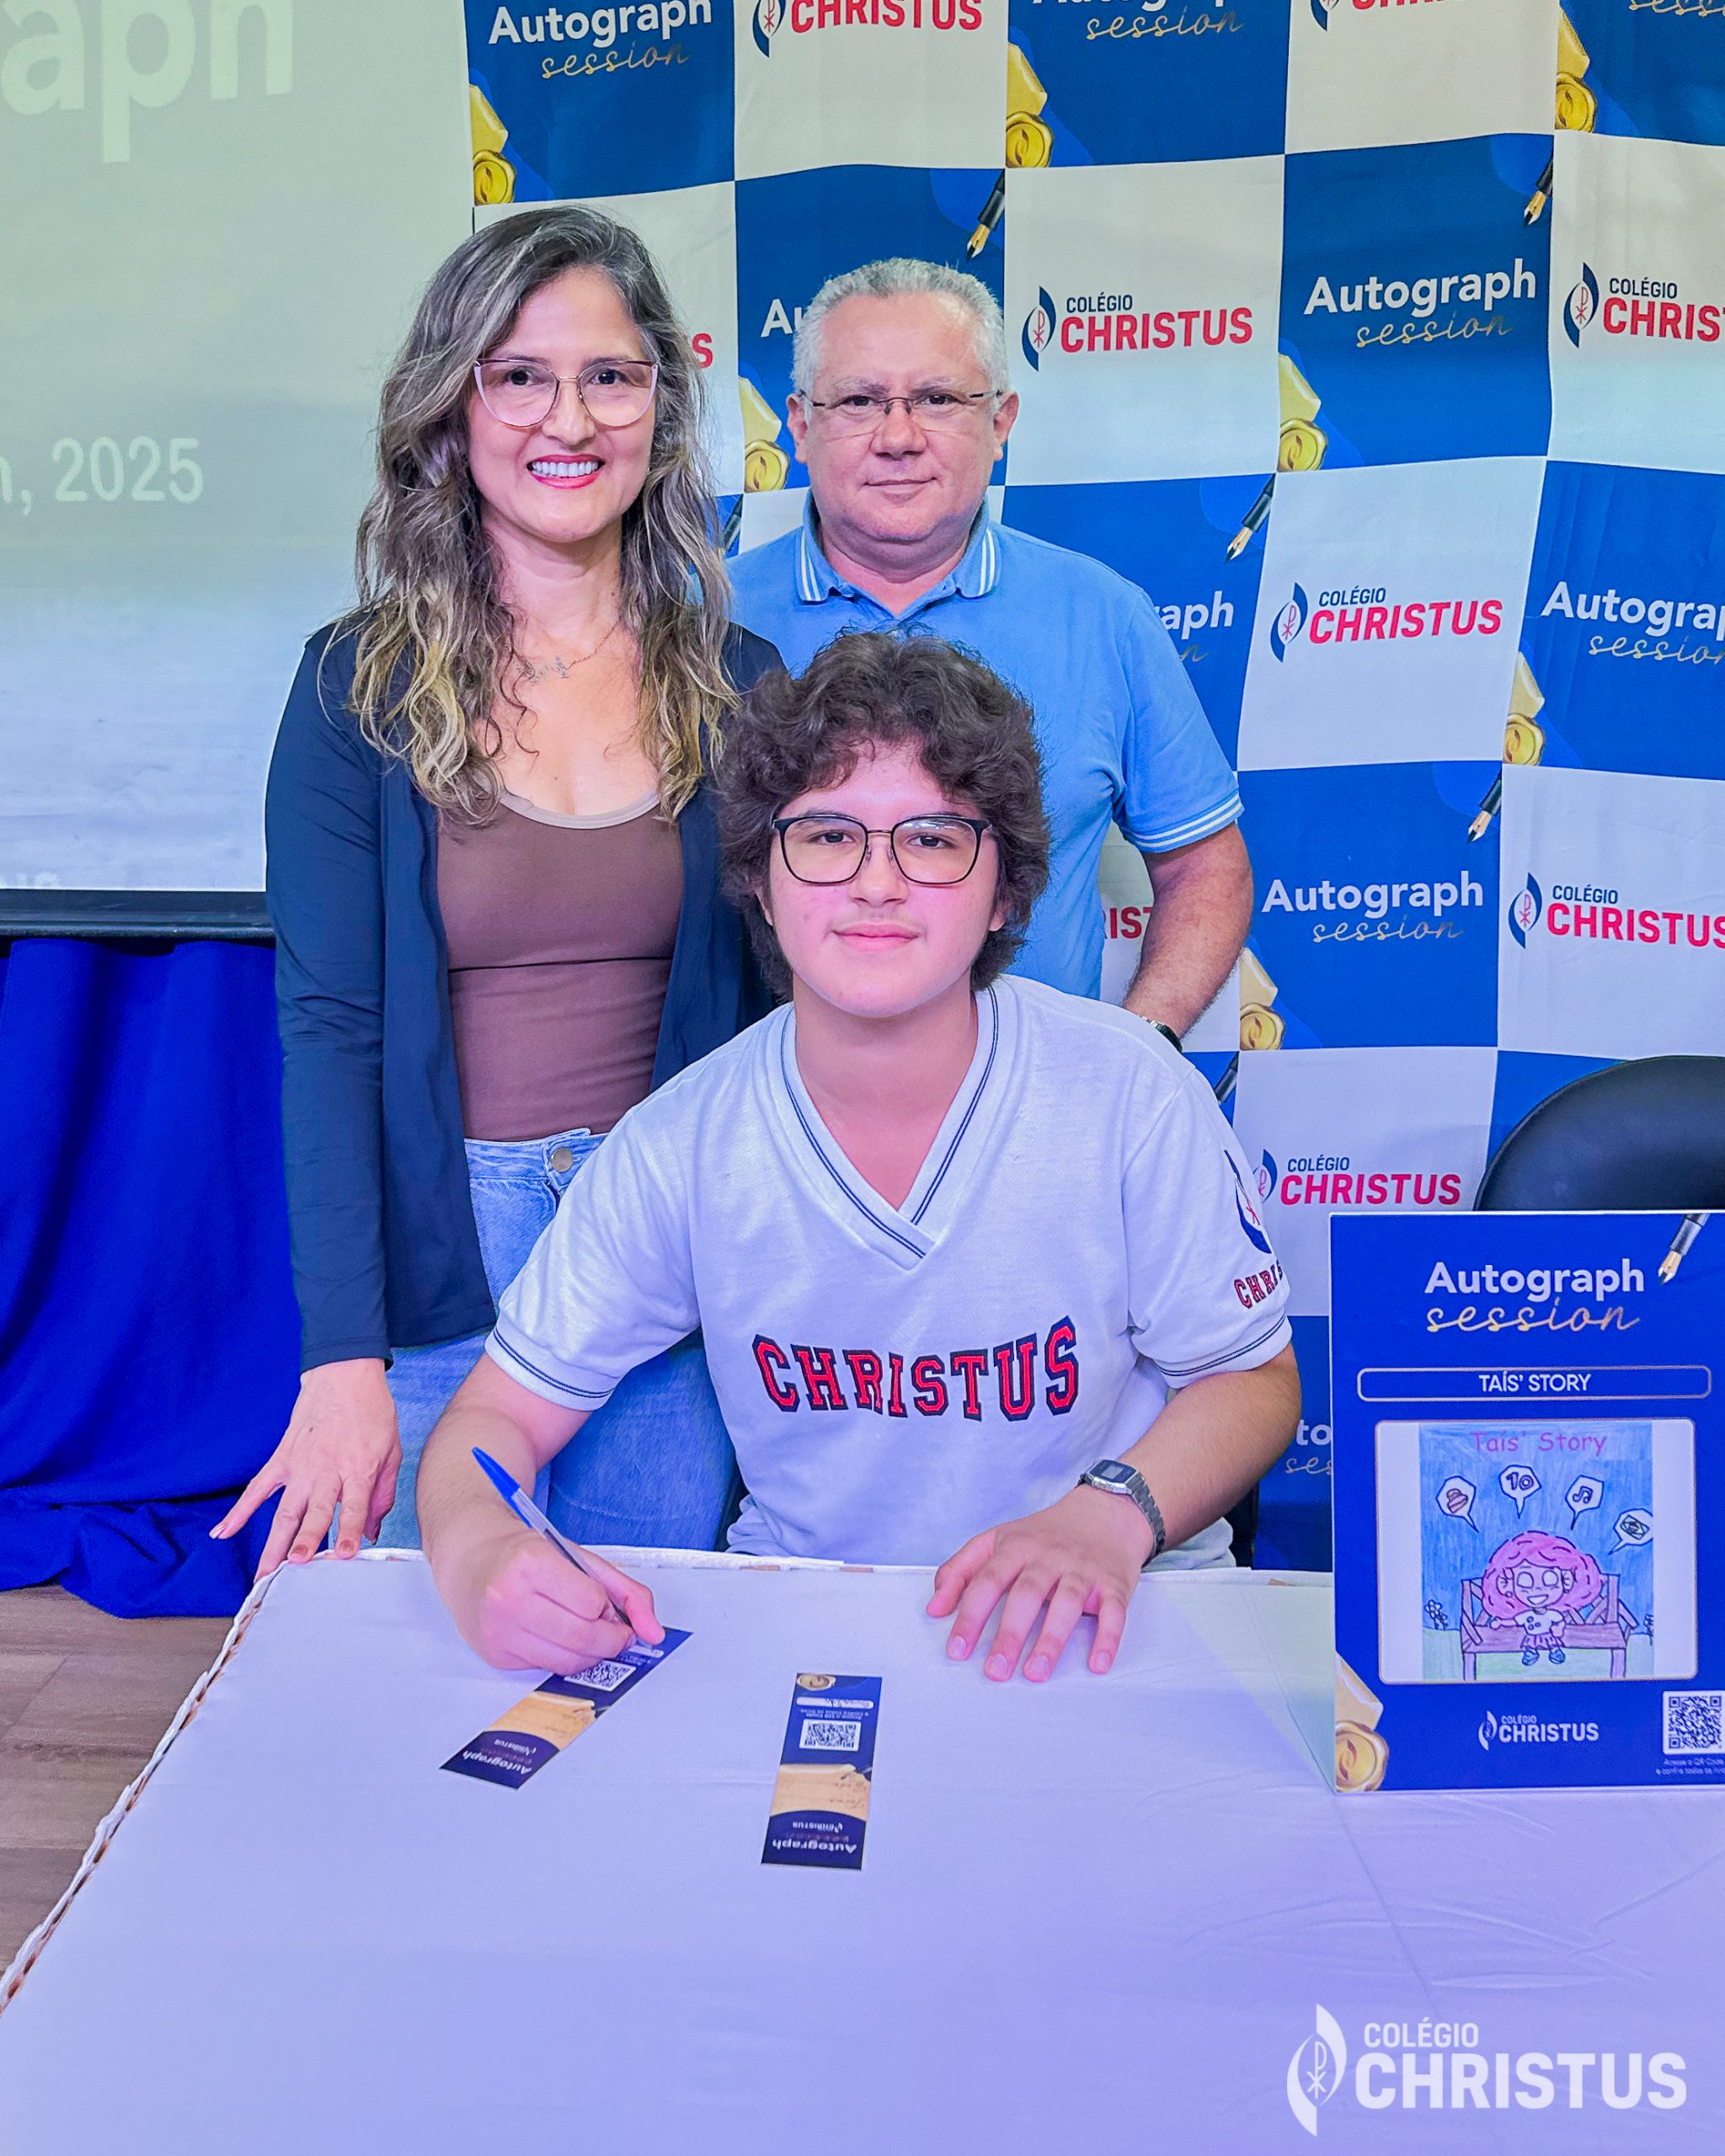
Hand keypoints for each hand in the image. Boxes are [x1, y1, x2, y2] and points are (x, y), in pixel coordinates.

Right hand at [211, 1358, 400, 1576]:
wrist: (344, 1376)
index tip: (346, 1556)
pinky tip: (222, 1533)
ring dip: (274, 1543)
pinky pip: (257, 1489)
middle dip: (305, 1541)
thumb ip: (382, 1495)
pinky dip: (238, 1512)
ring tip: (265, 1575)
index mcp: (358, 1469)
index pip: (354, 1507)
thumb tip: (372, 1532)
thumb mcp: (391, 1452)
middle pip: (314, 1513)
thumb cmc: (372, 1414)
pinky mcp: (282, 1459)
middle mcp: (326, 1471)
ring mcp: (300, 1466)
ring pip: (284, 1512)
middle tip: (296, 1568)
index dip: (351, 1532)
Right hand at [443, 1518, 662, 1675]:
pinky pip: (545, 1668)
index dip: (607, 1608)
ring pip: (566, 1661)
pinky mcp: (495, 1655)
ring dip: (589, 1653)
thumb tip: (655, 1632)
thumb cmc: (527, 1555)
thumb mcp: (579, 1559)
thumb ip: (626, 1592)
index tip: (605, 1605)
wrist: (470, 1558)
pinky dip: (561, 1657)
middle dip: (609, 1640)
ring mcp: (498, 1630)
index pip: (592, 1603)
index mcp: (531, 1562)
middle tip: (612, 1631)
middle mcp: (509, 1598)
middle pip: (583, 1637)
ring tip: (585, 1632)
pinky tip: (554, 1635)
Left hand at [927, 1485, 1154, 1681]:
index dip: (970, 1615)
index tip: (956, 1650)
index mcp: (1016, 1547)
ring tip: (1036, 1673)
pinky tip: (1097, 1664)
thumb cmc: (1044, 1535)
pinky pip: (1114, 1612)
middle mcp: (1049, 1557)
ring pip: (1067, 1604)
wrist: (1104, 1514)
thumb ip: (960, 1570)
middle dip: (1009, 1634)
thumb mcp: (996, 1541)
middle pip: (1026, 1594)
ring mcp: (1083, 1570)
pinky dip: (1107, 1638)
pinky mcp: (1113, 1584)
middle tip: (995, 1671)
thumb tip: (934, 1608)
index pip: (987, 1582)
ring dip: (1052, 1640)